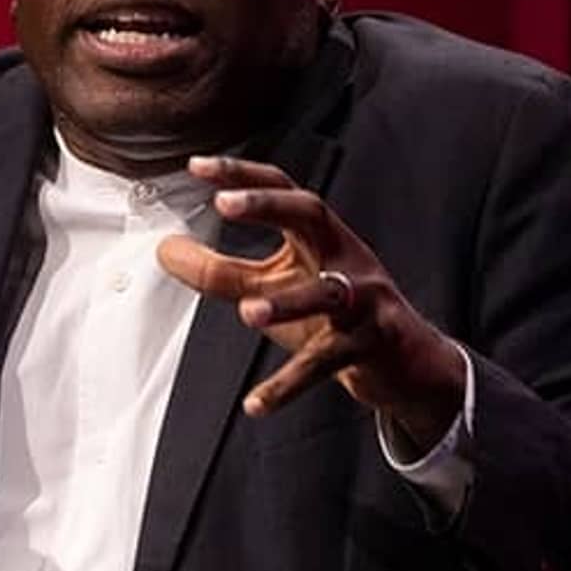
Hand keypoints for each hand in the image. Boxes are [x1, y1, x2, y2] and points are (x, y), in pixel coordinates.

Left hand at [156, 156, 466, 451]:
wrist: (405, 363)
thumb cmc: (332, 315)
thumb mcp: (274, 287)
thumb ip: (221, 271)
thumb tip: (166, 251)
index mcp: (320, 236)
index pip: (282, 189)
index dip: (242, 175)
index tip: (198, 165)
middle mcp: (345, 256)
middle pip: (313, 214)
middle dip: (269, 206)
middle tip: (225, 204)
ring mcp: (363, 300)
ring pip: (329, 293)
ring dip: (289, 301)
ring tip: (249, 311)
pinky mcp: (369, 345)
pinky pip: (325, 364)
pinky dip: (289, 385)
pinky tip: (256, 404)